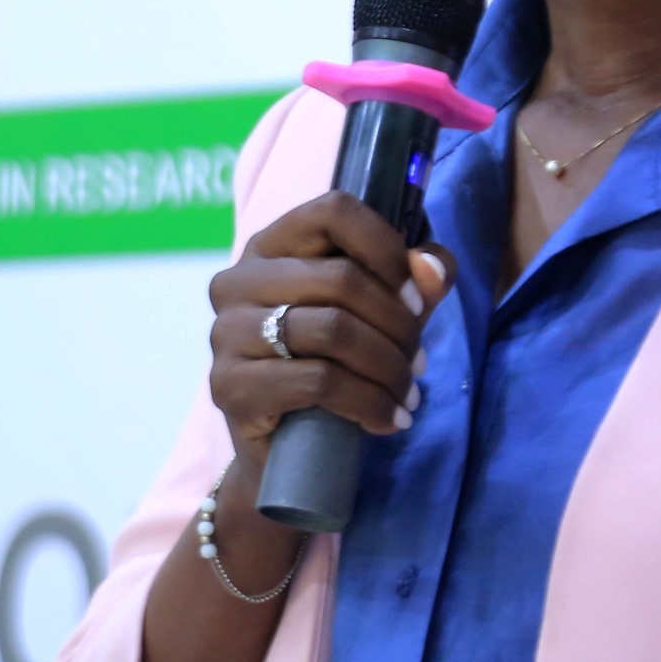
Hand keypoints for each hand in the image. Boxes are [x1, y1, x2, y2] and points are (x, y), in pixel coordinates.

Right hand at [205, 191, 452, 470]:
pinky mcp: (229, 386)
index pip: (333, 211)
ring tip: (408, 393)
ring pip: (334, 331)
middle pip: (342, 278)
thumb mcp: (380, 314)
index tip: (416, 296)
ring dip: (389, 368)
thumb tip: (433, 270)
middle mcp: (238, 280)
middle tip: (420, 362)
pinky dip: (369, 403)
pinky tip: (388, 419)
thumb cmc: (332, 365)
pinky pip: (319, 382)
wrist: (283, 450)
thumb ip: (414, 281)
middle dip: (399, 325)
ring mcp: (227, 332)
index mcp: (272, 245)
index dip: (387, 249)